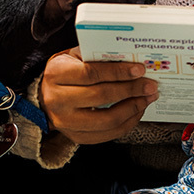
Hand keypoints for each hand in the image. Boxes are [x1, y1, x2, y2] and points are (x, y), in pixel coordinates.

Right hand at [39, 48, 158, 143]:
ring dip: (132, 109)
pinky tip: (136, 111)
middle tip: (150, 85)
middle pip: (101, 96)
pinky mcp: (76, 136)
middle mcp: (58, 100)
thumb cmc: (64, 73)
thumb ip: (96, 56)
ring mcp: (66, 122)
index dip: (118, 72)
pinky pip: (107, 134)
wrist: (44, 98)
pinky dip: (126, 123)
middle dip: (131, 90)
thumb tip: (130, 60)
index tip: (139, 70)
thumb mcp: (73, 57)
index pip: (91, 73)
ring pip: (107, 120)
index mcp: (56, 74)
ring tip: (146, 99)